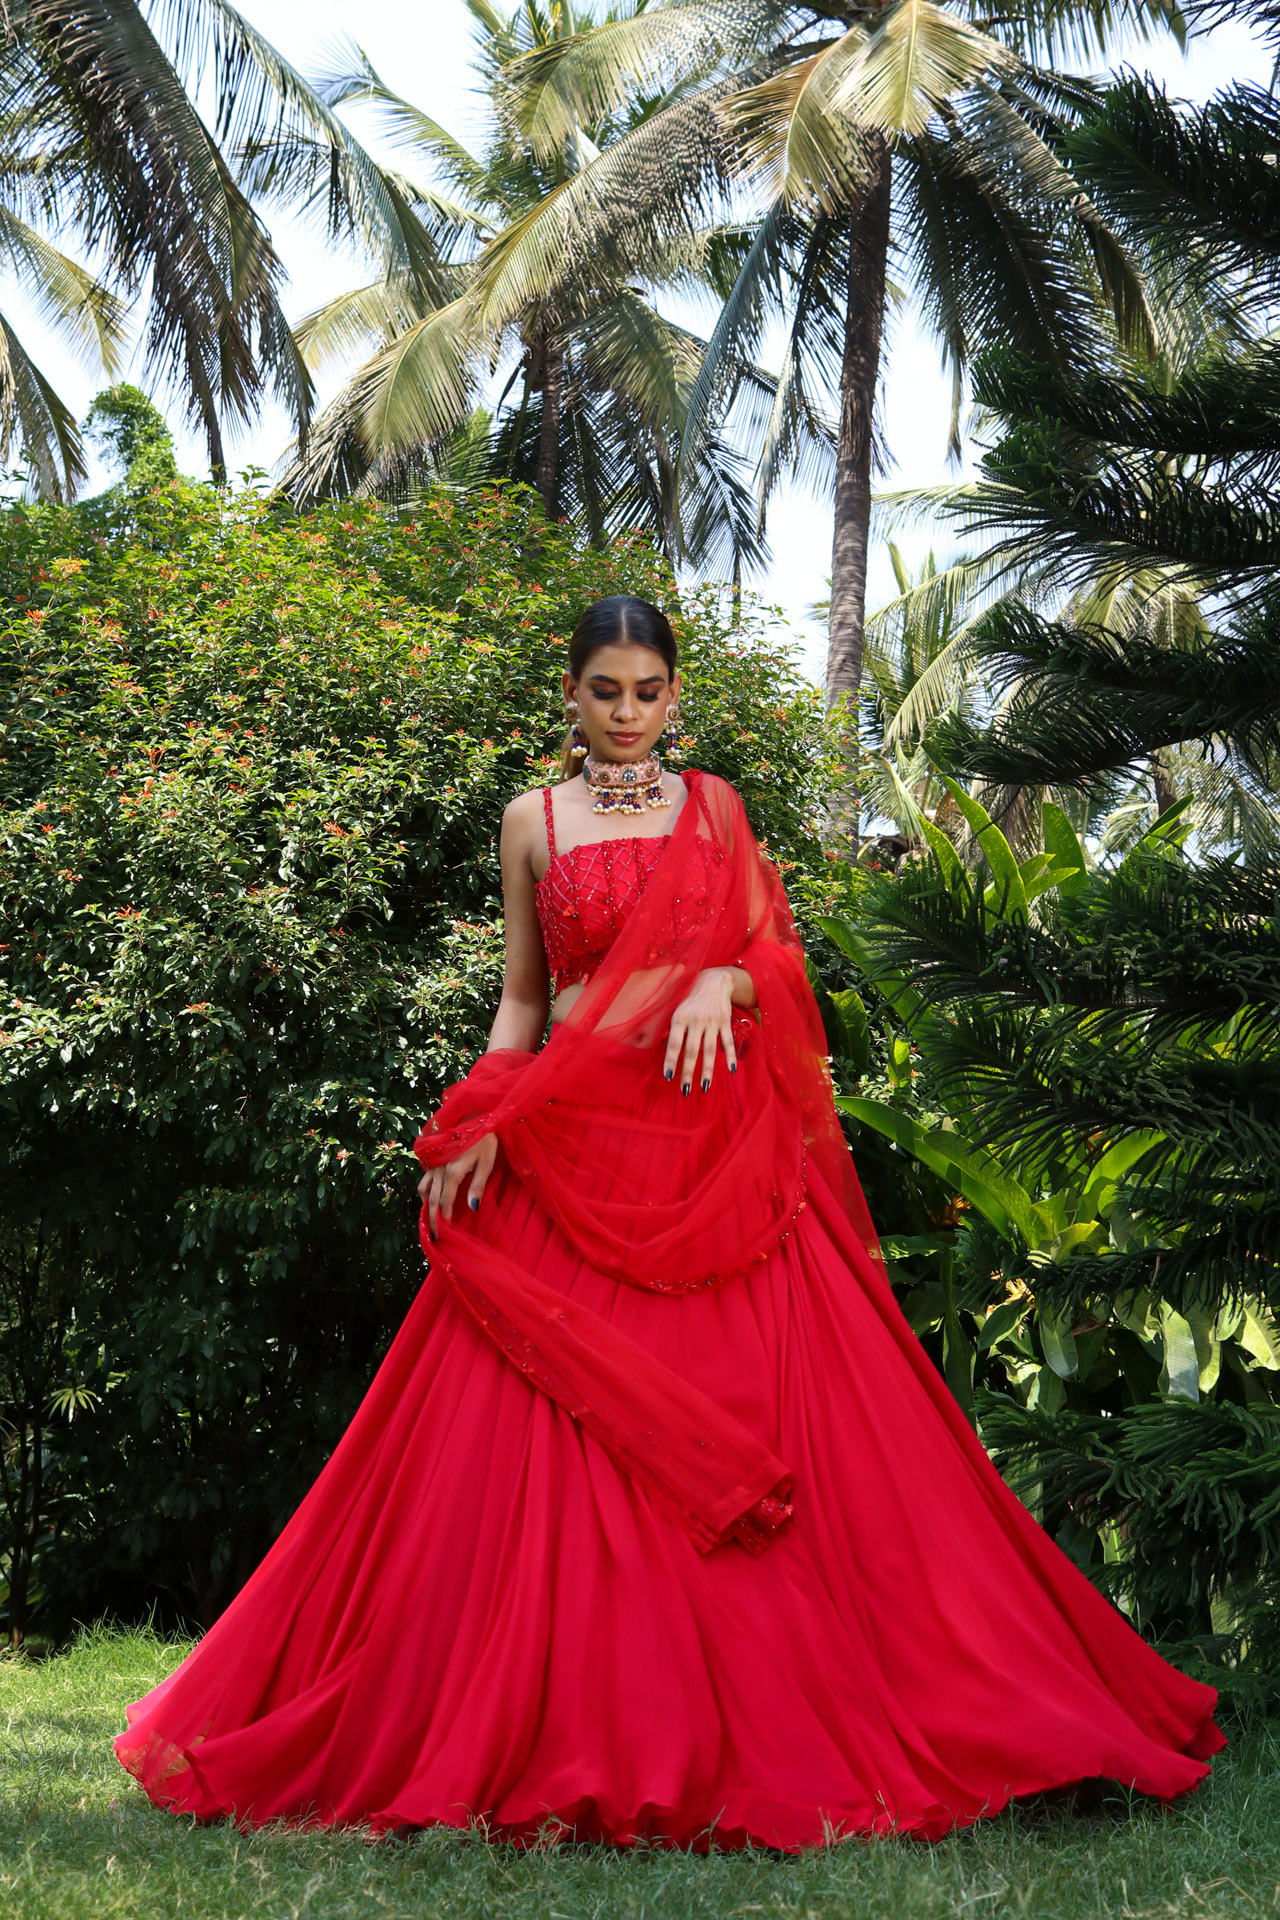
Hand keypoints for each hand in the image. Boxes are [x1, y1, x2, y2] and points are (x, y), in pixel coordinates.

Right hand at [418, 1134, 498, 1239]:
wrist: (474, 1114)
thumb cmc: (485, 1139)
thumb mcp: (486, 1163)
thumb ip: (478, 1186)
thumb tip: (472, 1209)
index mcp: (453, 1171)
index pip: (446, 1201)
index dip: (444, 1218)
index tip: (444, 1233)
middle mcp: (439, 1168)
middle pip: (433, 1199)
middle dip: (433, 1218)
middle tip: (434, 1234)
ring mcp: (434, 1163)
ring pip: (425, 1189)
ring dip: (426, 1205)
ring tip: (430, 1218)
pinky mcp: (433, 1158)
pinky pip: (424, 1178)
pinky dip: (425, 1191)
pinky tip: (430, 1196)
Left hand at [663, 967, 737, 1094]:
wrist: (714, 980)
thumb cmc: (690, 997)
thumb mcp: (676, 1006)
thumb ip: (671, 1027)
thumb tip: (660, 1046)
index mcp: (680, 1017)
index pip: (675, 1043)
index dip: (671, 1060)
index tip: (668, 1076)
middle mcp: (696, 1020)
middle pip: (692, 1051)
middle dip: (688, 1072)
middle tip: (684, 1090)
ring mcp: (712, 1022)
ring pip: (710, 1050)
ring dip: (707, 1071)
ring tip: (704, 1087)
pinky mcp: (725, 1022)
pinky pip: (727, 1042)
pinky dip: (731, 1056)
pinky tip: (731, 1071)